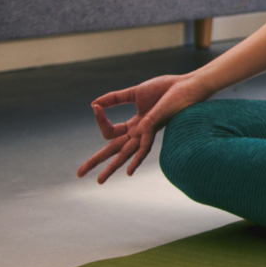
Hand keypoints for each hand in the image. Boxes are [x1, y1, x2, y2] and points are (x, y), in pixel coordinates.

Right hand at [76, 74, 204, 183]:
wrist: (186, 85)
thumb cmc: (166, 89)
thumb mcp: (134, 93)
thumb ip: (115, 99)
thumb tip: (94, 104)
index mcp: (135, 125)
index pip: (110, 132)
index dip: (100, 120)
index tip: (95, 107)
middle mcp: (140, 132)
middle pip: (114, 150)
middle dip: (96, 161)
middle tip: (79, 174)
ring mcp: (147, 132)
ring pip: (125, 154)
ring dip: (111, 167)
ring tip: (99, 181)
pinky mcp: (156, 126)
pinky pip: (144, 146)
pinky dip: (135, 158)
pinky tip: (128, 171)